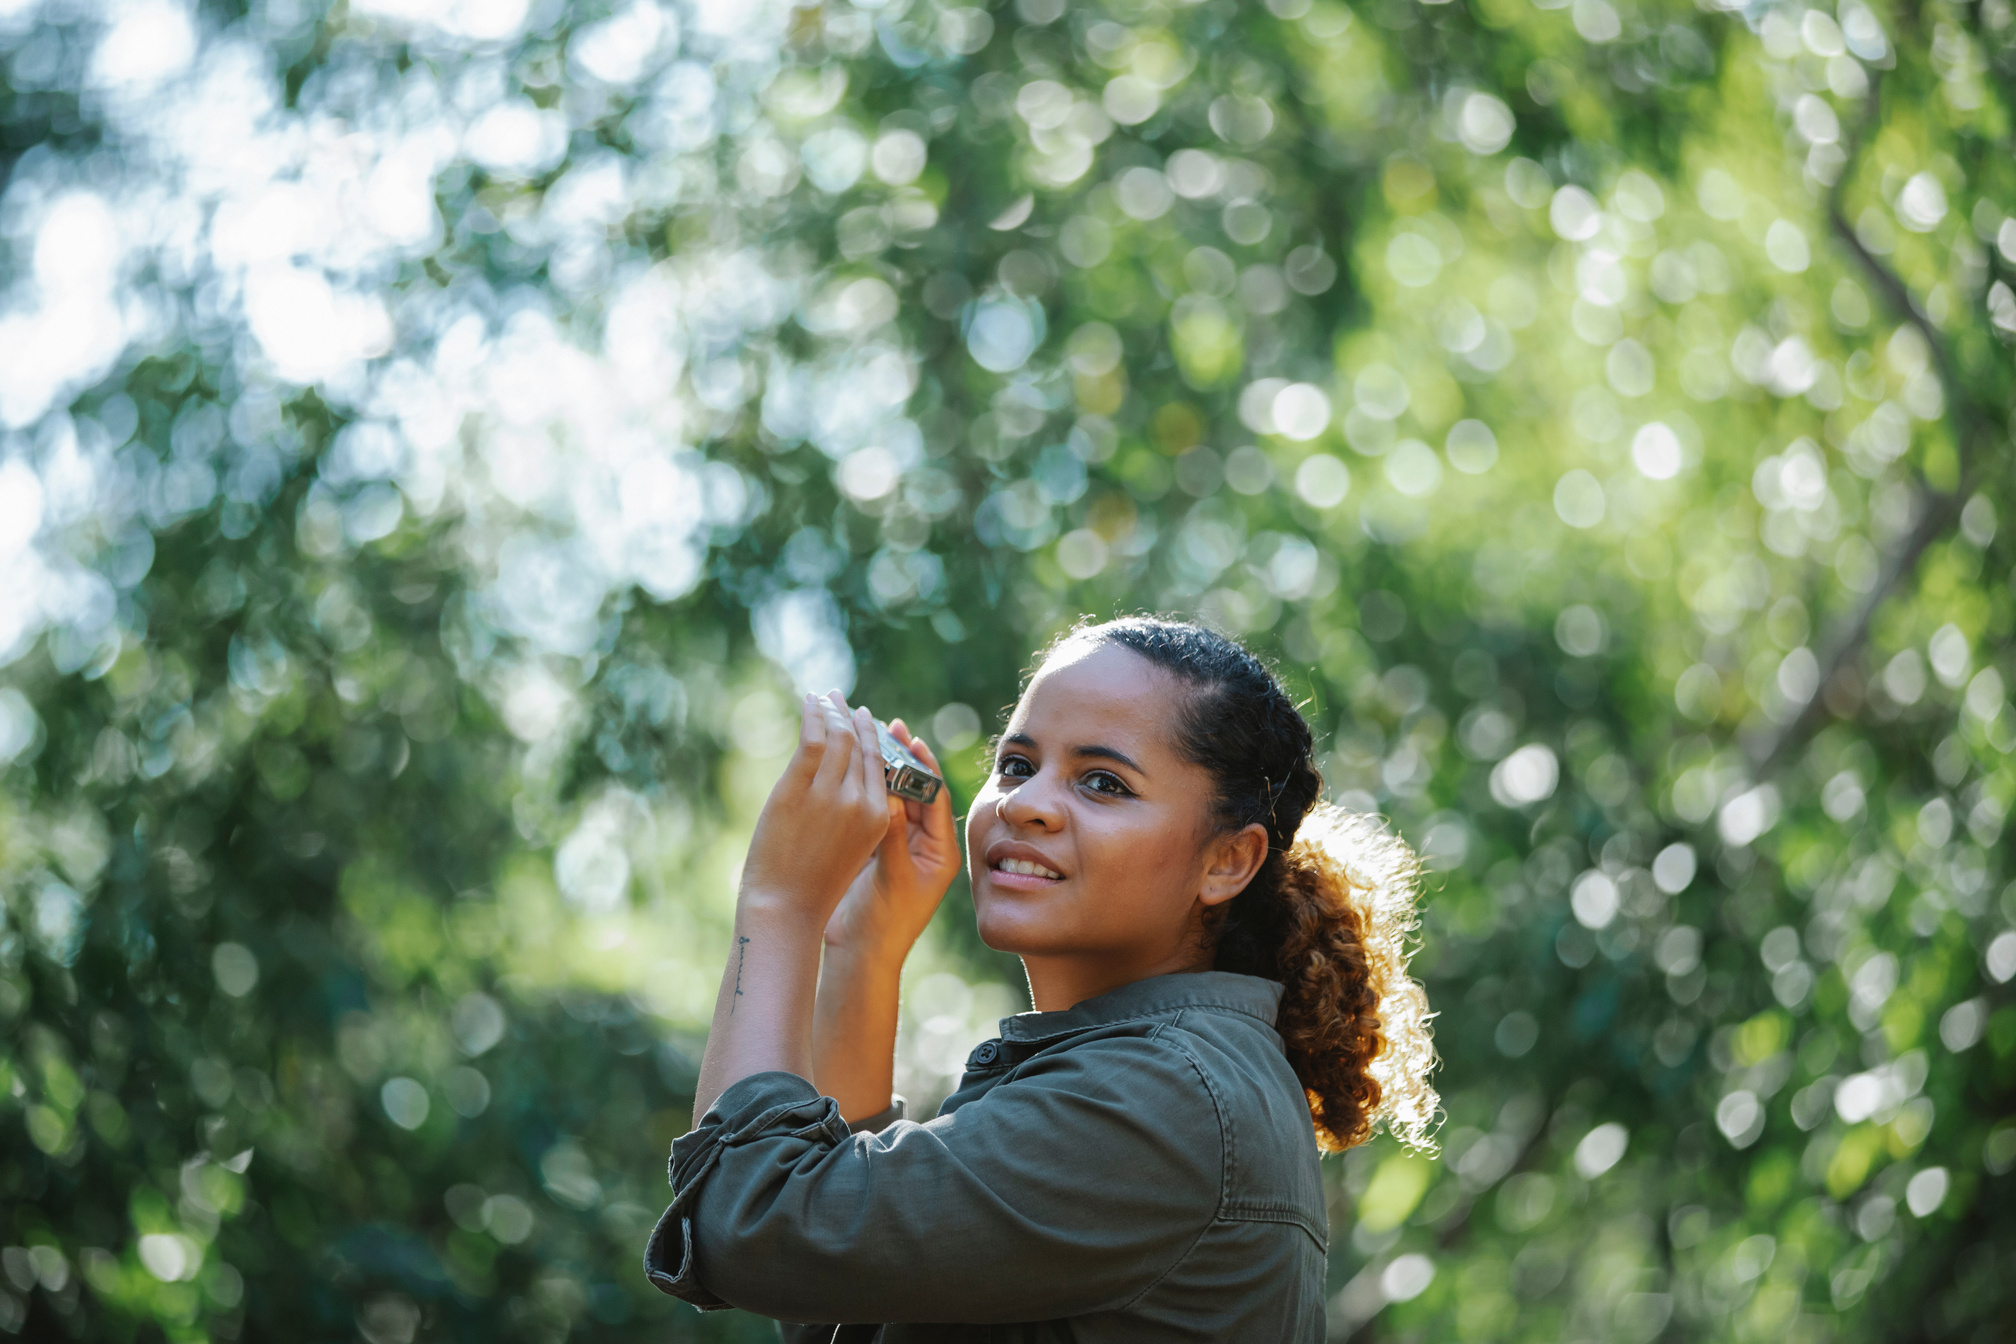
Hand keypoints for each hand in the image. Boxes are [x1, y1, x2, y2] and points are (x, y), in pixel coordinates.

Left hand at [739, 692, 890, 922]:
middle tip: (845, 700)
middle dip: (854, 719)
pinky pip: (812, 739)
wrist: (785, 910)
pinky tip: (810, 701)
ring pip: (838, 737)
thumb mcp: (850, 852)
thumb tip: (840, 784)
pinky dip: (813, 714)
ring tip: (826, 696)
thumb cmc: (813, 889)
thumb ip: (853, 817)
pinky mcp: (798, 788)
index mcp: (879, 819)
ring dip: (833, 710)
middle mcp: (861, 802)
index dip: (875, 740)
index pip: (882, 767)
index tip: (867, 720)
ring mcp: (830, 794)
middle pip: (863, 747)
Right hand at [823, 717, 960, 955]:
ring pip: (891, 797)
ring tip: (867, 735)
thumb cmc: (886, 923)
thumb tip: (889, 796)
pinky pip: (871, 811)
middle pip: (915, 790)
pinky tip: (849, 767)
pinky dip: (862, 790)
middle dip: (901, 759)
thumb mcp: (895, 877)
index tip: (911, 739)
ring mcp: (898, 845)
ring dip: (880, 769)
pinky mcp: (873, 850)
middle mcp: (923, 843)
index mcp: (940, 850)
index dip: (924, 766)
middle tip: (888, 725)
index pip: (937, 797)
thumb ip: (894, 837)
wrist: (859, 955)